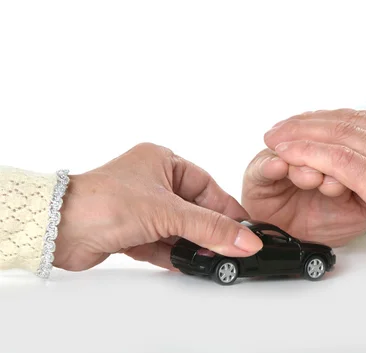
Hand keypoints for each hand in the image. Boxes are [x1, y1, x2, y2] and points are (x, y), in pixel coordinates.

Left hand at [54, 143, 262, 270]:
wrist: (58, 228)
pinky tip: (190, 265)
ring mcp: (141, 208)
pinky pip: (162, 243)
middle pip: (194, 210)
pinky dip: (175, 255)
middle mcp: (152, 182)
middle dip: (210, 231)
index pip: (207, 186)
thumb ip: (210, 228)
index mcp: (163, 161)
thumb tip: (245, 240)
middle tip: (232, 249)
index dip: (228, 209)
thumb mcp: (168, 212)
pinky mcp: (131, 231)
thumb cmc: (102, 201)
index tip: (247, 229)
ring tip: (213, 260)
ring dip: (194, 245)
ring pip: (179, 229)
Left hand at [262, 109, 365, 294]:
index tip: (305, 125)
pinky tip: (289, 154)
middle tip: (281, 127)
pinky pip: (341, 159)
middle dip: (309, 122)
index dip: (330, 120)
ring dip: (302, 134)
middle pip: (349, 120)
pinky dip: (311, 153)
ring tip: (275, 137)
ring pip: (341, 134)